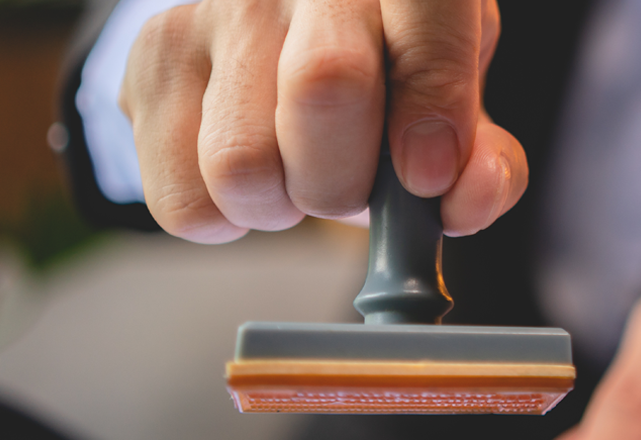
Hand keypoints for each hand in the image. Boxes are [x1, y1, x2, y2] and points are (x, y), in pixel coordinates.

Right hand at [119, 0, 525, 242]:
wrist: (284, 38)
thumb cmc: (389, 79)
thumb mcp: (454, 106)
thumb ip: (484, 160)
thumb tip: (466, 200)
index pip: (427, 14)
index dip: (434, 105)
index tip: (425, 176)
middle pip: (324, 85)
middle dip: (345, 180)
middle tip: (349, 188)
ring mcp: (219, 8)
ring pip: (242, 161)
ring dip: (280, 207)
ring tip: (295, 174)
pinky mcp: (156, 56)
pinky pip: (185, 197)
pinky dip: (225, 218)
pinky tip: (252, 172)